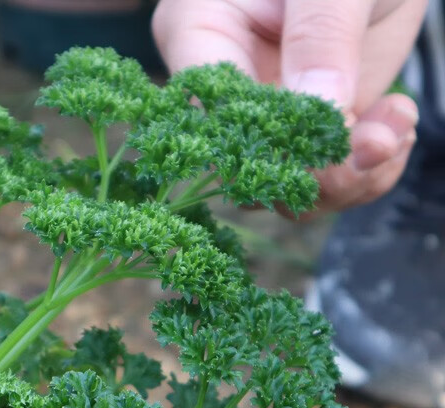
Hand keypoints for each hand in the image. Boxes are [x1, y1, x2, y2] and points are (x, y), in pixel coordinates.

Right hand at [152, 0, 427, 213]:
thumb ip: (322, 34)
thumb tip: (319, 113)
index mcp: (199, 34)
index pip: (213, 116)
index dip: (267, 146)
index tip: (334, 138)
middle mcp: (224, 89)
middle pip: (247, 166)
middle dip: (318, 172)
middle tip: (381, 143)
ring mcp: (264, 114)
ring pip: (285, 184)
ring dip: (350, 175)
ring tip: (397, 129)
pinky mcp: (303, 127)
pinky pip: (322, 174)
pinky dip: (365, 167)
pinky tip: (395, 128)